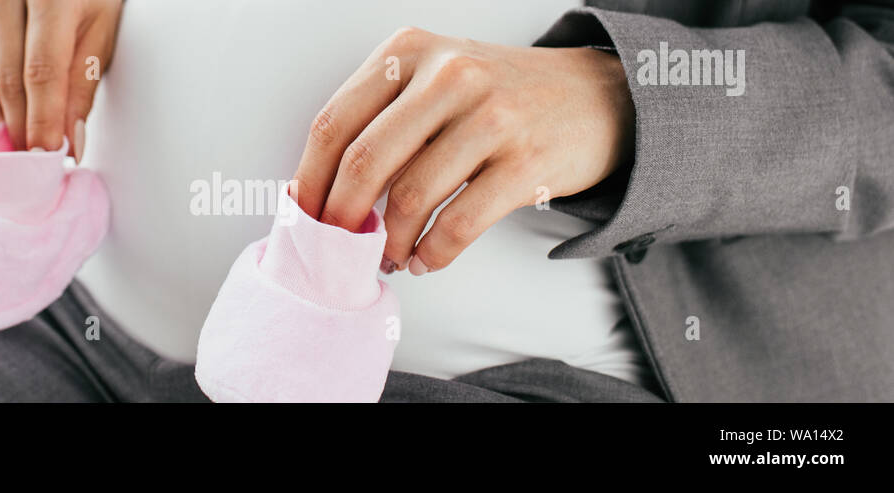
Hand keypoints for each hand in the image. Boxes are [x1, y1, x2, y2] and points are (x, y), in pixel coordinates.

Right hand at [0, 0, 122, 156]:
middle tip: (41, 155)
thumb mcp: (100, 30)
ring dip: (0, 121)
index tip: (50, 153)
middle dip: (24, 129)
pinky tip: (1, 109)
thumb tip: (70, 141)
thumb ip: (83, 83)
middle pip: (6, 83)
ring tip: (26, 128)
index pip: (41, 70)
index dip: (44, 120)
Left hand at [290, 27, 633, 274]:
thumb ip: (381, 119)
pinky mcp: (526, 162)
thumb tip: (321, 193)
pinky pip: (458, 224)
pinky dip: (433, 254)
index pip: (335, 123)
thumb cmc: (497, 97)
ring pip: (410, 198)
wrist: (596, 97)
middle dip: (341, 218)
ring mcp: (492, 117)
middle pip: (364, 162)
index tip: (302, 216)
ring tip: (389, 257)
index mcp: (411, 50)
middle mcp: (449, 75)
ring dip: (390, 243)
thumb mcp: (434, 79)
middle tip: (337, 248)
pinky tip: (425, 260)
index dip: (309, 180)